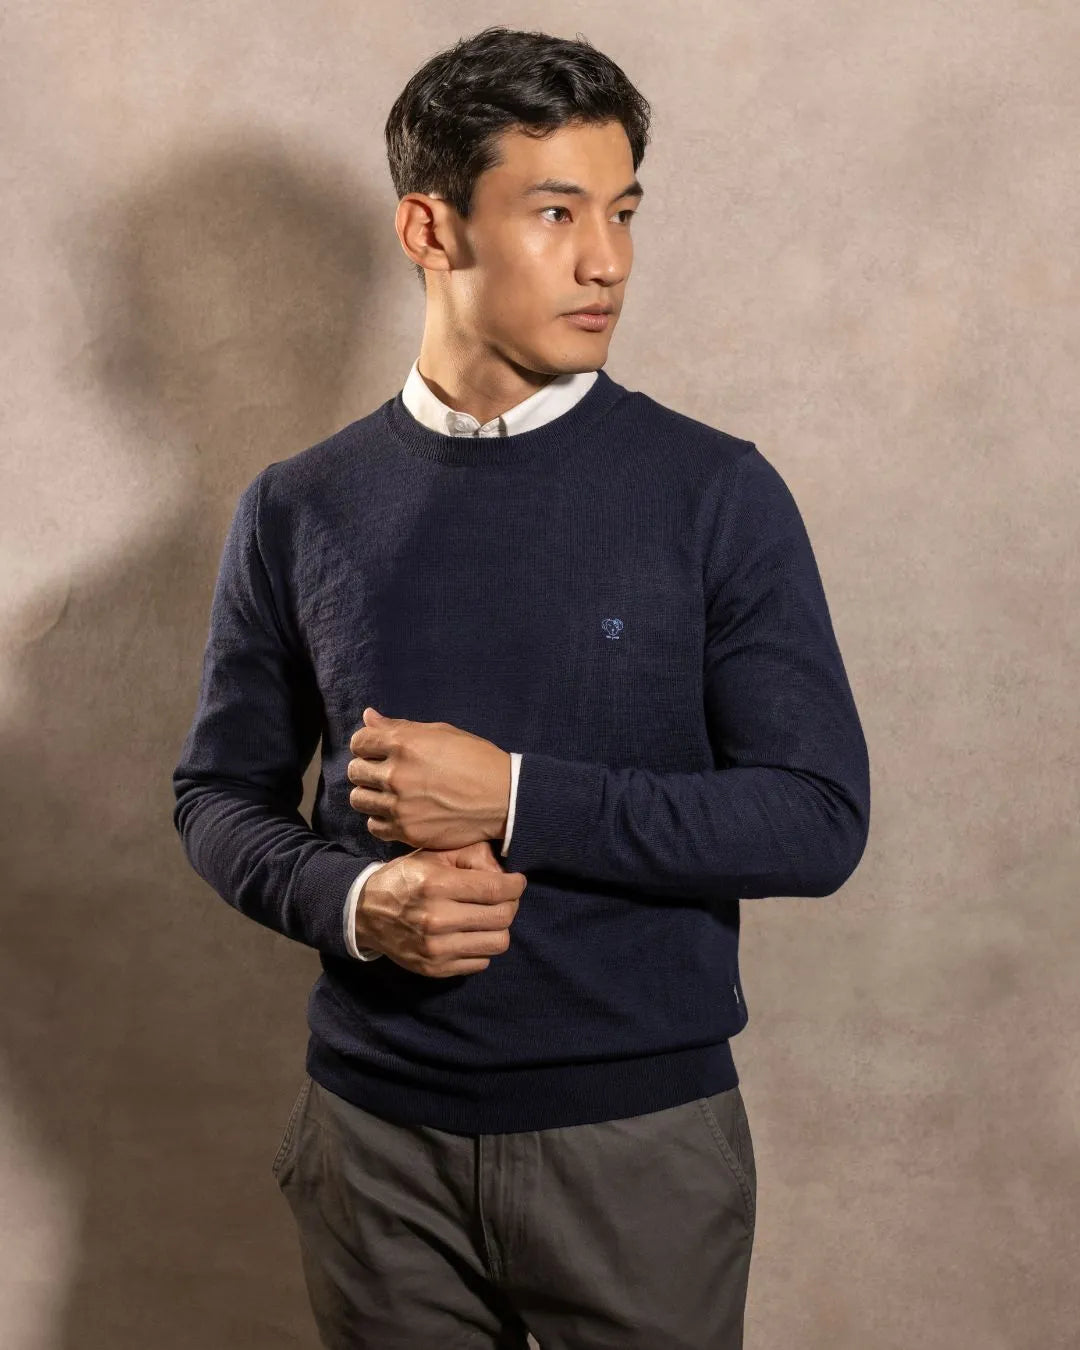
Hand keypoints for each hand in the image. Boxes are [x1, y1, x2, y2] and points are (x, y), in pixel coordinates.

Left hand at [347, 707, 511, 850]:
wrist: (504, 798)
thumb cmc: (476, 760)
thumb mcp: (441, 733)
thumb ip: (400, 727)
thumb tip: (368, 716)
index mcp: (404, 744)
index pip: (360, 741)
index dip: (366, 745)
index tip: (377, 751)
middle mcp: (396, 774)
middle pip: (355, 771)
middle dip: (366, 769)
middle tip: (383, 773)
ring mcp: (400, 805)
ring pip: (359, 799)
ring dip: (370, 795)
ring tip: (388, 794)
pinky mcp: (407, 831)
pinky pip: (374, 826)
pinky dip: (381, 819)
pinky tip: (397, 812)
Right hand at [356, 840, 525, 977]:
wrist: (365, 913)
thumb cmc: (406, 878)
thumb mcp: (433, 854)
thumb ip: (471, 856)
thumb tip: (505, 872)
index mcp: (436, 885)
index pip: (496, 889)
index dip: (515, 885)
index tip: (517, 882)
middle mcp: (436, 919)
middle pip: (502, 917)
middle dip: (510, 904)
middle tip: (504, 898)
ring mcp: (435, 948)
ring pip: (497, 943)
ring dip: (498, 928)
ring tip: (488, 917)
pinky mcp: (435, 969)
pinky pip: (481, 962)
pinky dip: (482, 947)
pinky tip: (470, 933)